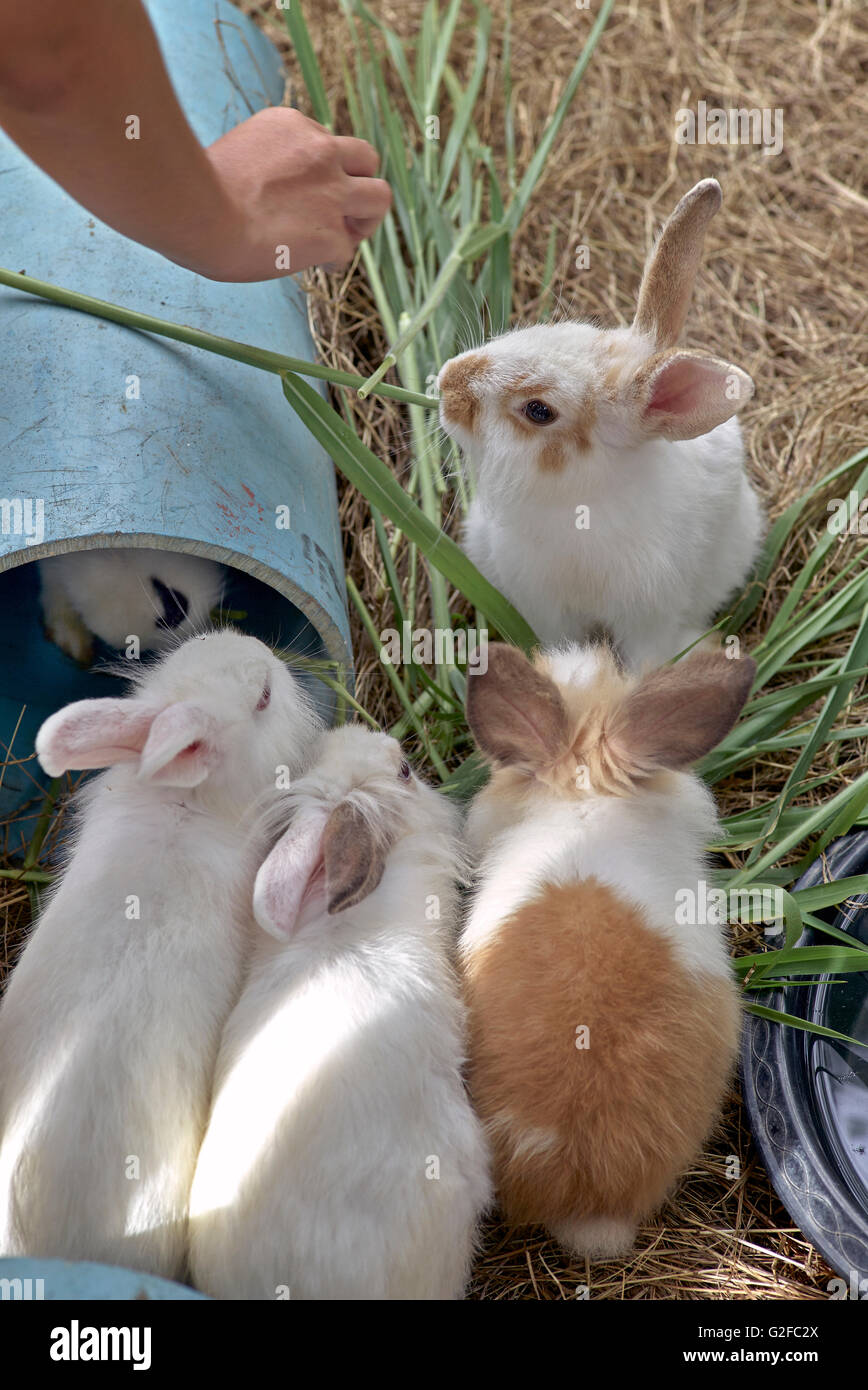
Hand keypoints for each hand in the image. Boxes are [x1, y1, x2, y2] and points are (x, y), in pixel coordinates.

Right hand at [195, 107, 390, 280]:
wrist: (195, 210)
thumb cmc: (195, 189)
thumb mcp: (234, 154)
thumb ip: (263, 165)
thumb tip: (260, 195)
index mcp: (292, 126)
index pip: (325, 144)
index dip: (320, 171)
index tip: (302, 191)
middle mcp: (319, 151)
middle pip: (366, 158)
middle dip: (358, 183)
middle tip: (342, 208)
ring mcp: (331, 192)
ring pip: (379, 198)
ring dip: (365, 219)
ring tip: (344, 236)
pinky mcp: (330, 233)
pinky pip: (347, 250)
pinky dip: (333, 260)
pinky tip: (318, 266)